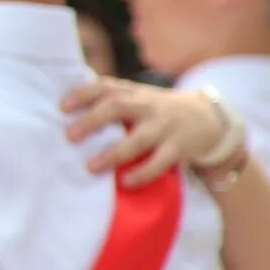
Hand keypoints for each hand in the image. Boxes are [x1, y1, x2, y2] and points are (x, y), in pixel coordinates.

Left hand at [64, 79, 240, 184]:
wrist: (208, 116)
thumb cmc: (157, 111)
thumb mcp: (137, 99)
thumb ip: (110, 102)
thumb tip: (63, 115)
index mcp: (133, 93)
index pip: (106, 86)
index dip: (83, 93)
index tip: (62, 107)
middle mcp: (148, 106)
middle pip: (119, 106)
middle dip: (93, 120)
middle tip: (70, 136)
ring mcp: (165, 126)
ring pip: (139, 138)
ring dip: (115, 153)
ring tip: (92, 167)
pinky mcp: (180, 147)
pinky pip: (161, 161)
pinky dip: (144, 173)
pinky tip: (127, 182)